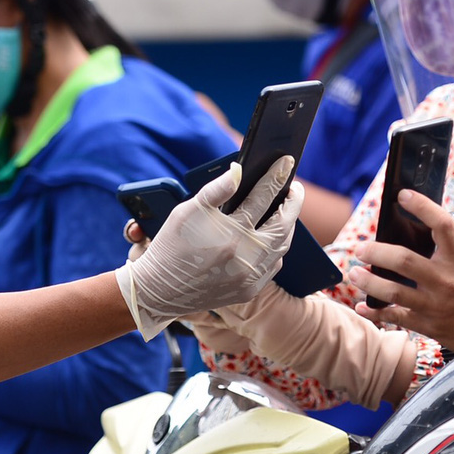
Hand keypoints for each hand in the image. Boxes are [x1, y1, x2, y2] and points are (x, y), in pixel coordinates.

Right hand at [114, 159, 302, 336]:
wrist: (159, 291)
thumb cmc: (171, 246)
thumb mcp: (189, 210)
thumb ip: (218, 189)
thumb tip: (239, 170)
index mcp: (232, 232)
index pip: (263, 196)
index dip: (276, 177)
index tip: (286, 162)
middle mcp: (247, 257)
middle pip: (284, 223)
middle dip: (293, 203)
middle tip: (293, 187)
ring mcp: (251, 277)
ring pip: (282, 246)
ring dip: (287, 226)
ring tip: (284, 210)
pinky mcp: (249, 291)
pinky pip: (273, 266)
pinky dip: (276, 249)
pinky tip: (271, 237)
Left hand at [347, 190, 453, 357]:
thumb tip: (437, 220)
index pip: (440, 223)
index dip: (421, 206)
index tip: (403, 196)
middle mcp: (446, 278)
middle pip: (403, 260)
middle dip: (376, 252)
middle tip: (361, 249)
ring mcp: (437, 304)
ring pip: (393, 291)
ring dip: (368, 281)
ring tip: (355, 274)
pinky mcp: (431, 325)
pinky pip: (396, 317)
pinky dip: (376, 312)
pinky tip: (363, 306)